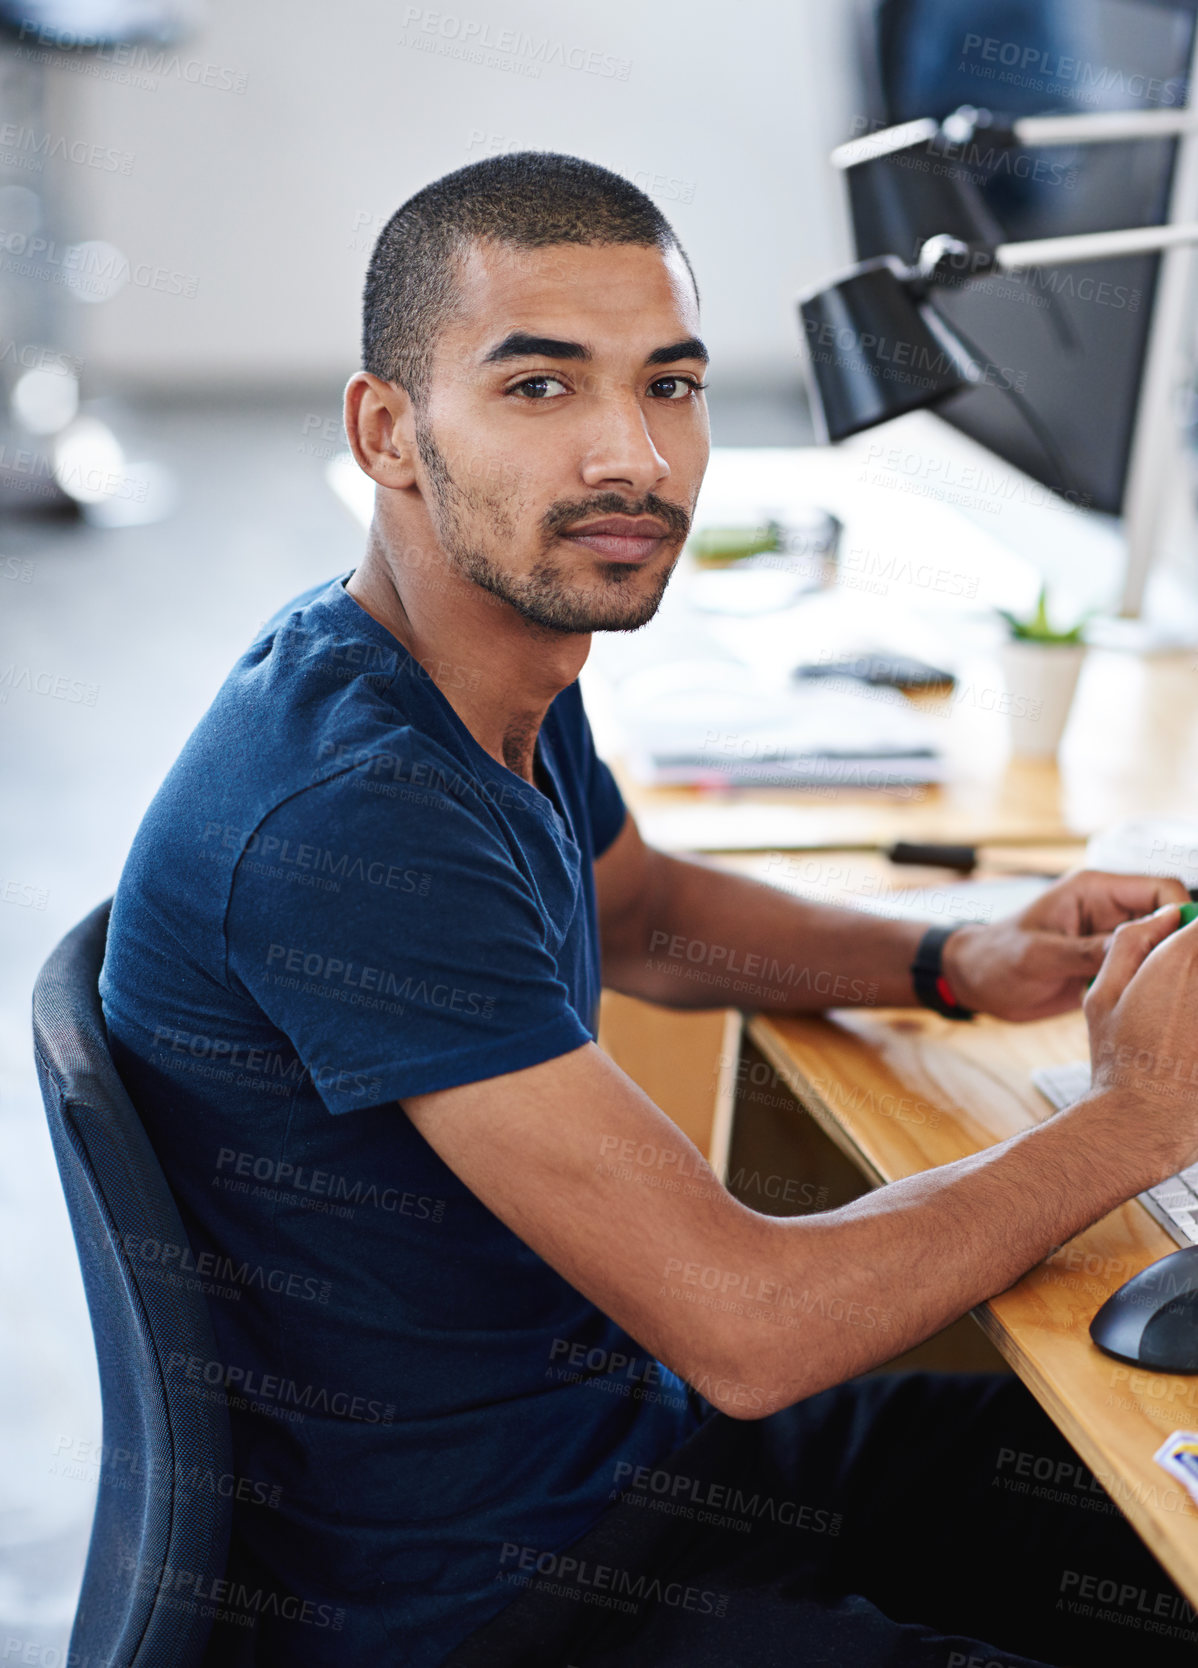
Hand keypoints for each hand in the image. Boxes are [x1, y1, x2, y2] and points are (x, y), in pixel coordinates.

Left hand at [939, 868, 1190, 1023]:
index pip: (1160, 890)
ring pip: (1160, 946)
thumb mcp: (1040, 955)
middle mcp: (1110, 910)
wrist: (975, 981)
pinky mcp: (1108, 964)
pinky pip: (1143, 970)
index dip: (1181, 914)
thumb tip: (1144, 942)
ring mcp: (1111, 938)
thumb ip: (1090, 950)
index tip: (1181, 949)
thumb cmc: (996, 958)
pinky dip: (1149, 985)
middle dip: (1178, 945)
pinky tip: (1147, 1005)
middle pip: (1169, 918)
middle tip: (1177, 979)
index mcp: (1094, 890)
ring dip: (1165, 968)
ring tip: (1166, 996)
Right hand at [1082, 902, 1197, 1178]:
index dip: (1191, 928)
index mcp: (1182, 957)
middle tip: (1174, 992)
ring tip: (1179, 1019)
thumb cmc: (1120, 1061)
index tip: (1183, 941)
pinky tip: (1189, 1040)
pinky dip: (1197, 1023)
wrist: (1146, 1119)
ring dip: (1194, 995)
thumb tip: (1163, 917)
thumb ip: (1130, 942)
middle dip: (1192, 963)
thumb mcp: (1101, 993)